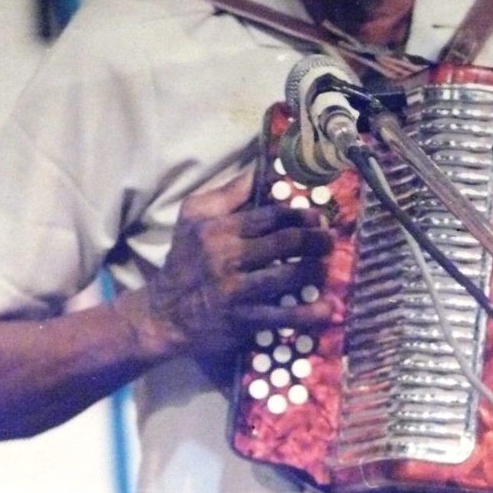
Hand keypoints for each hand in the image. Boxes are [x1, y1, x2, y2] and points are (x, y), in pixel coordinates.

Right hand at [146, 168, 333, 357]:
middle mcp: (228, 258)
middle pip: (286, 243)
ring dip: (317, 270)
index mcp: (219, 229)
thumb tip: (262, 171)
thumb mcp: (194, 217)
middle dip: (316, 240)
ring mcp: (237, 291)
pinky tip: (328, 308)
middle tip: (329, 240)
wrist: (163, 315)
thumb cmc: (184, 260)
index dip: (300, 215)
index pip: (270, 216)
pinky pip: (283, 316)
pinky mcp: (243, 321)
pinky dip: (310, 312)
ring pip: (290, 276)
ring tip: (327, 266)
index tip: (317, 217)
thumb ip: (229, 193)